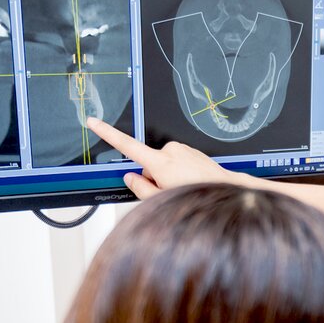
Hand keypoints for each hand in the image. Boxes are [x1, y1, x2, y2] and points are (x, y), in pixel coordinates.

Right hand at [85, 117, 245, 198]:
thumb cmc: (200, 195)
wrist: (229, 190)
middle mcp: (171, 151)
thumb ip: (141, 189)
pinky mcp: (193, 152)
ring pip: (165, 165)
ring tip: (185, 189)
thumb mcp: (163, 200)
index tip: (94, 122)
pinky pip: (179, 163)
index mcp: (160, 162)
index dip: (108, 134)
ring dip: (169, 177)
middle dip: (154, 178)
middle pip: (149, 165)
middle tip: (169, 192)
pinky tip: (192, 184)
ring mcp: (184, 150)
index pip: (126, 145)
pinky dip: (181, 174)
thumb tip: (131, 178)